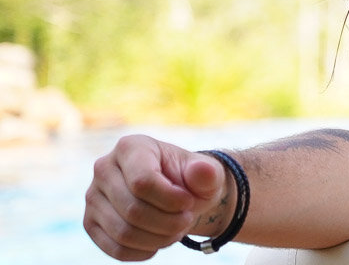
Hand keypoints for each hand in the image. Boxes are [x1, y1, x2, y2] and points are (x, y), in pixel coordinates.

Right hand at [83, 135, 228, 260]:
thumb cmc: (191, 181)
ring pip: (123, 232)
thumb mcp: (207, 174)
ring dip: (158, 239)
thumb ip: (207, 172)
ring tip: (175, 230)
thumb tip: (202, 170)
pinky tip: (159, 242)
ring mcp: (93, 197)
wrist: (179, 196)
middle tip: (186, 220)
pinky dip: (143, 252)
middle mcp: (104, 168)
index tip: (189, 202)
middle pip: (133, 210)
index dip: (171, 200)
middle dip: (168, 222)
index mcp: (130, 147)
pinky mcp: (91, 223)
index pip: (143, 182)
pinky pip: (114, 248)